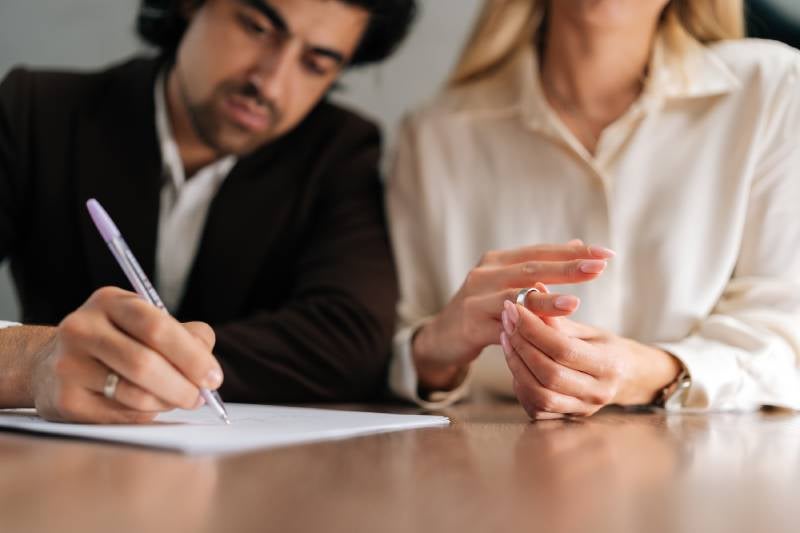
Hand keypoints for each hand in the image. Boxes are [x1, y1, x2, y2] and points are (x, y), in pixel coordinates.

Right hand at [30, 287, 223, 422]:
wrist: (53, 362)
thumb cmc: (118, 340)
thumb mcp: (147, 322)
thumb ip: (186, 335)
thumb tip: (208, 367)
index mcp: (110, 302)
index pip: (157, 327)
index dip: (191, 355)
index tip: (213, 377)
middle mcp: (82, 328)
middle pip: (144, 363)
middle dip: (182, 385)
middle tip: (200, 397)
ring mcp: (68, 365)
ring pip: (134, 394)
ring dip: (166, 403)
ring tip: (176, 399)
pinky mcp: (64, 399)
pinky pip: (120, 415)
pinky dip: (145, 414)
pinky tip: (148, 406)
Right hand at [413, 241, 614, 389]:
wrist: (442, 337)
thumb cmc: (482, 309)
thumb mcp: (507, 283)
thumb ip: (538, 267)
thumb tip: (577, 244)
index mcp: (497, 261)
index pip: (540, 251)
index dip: (573, 251)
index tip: (606, 253)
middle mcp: (485, 274)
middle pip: (531, 268)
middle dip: (567, 267)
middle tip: (598, 266)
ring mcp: (475, 299)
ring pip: (515, 296)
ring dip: (546, 299)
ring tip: (575, 301)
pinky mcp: (470, 325)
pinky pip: (502, 326)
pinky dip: (524, 327)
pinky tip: (544, 331)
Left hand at [499, 297, 681, 419]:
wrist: (627, 378)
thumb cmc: (606, 348)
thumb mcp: (588, 330)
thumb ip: (559, 318)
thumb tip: (534, 289)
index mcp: (609, 365)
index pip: (563, 348)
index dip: (534, 328)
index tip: (515, 308)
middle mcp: (597, 392)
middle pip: (549, 373)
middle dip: (521, 344)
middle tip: (507, 320)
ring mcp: (582, 409)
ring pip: (539, 394)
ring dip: (516, 364)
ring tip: (507, 338)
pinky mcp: (566, 417)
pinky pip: (535, 407)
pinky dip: (520, 384)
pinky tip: (515, 361)